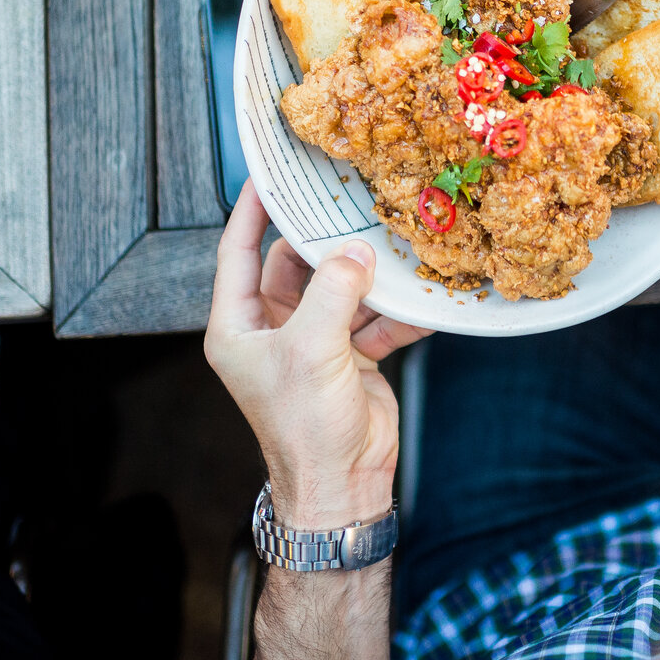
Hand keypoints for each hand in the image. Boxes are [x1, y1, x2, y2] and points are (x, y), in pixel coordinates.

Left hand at [205, 181, 432, 528]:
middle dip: (327, 241)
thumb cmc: (304, 428)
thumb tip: (357, 251)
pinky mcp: (350, 357)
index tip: (268, 174)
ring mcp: (314, 343)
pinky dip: (396, 310)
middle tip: (353, 203)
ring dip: (368, 275)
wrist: (343, 485)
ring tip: (395, 245)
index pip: (239, 252)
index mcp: (240, 327)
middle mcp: (273, 330)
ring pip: (340, 289)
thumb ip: (334, 291)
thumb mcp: (311, 349)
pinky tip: (420, 296)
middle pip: (297, 265)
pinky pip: (373, 320)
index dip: (252, 211)